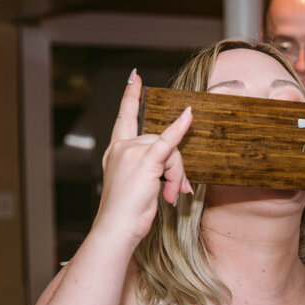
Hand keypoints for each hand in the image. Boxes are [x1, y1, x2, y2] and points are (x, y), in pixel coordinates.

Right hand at [95, 71, 193, 245]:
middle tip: (177, 191)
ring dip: (176, 175)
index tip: (134, 78)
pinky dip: (180, 128)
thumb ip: (153, 171)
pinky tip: (189, 115)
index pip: (124, 118)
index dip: (130, 98)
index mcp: (116, 151)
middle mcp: (121, 148)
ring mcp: (131, 152)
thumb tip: (175, 176)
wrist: (117, 226)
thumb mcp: (139, 186)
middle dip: (175, 168)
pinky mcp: (145, 160)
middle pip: (161, 141)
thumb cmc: (127, 212)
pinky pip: (168, 141)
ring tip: (172, 195)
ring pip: (170, 151)